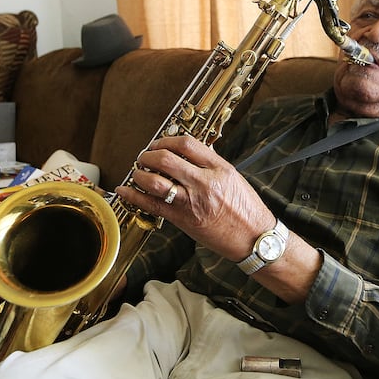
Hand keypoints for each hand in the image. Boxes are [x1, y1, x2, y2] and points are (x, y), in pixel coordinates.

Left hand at [115, 135, 275, 261]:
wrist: (253, 238)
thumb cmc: (246, 210)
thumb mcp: (233, 178)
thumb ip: (210, 164)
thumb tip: (187, 154)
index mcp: (219, 169)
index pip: (187, 144)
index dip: (166, 140)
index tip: (159, 144)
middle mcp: (204, 183)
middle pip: (166, 159)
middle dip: (148, 155)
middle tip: (144, 158)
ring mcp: (192, 202)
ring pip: (155, 181)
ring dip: (139, 174)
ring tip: (137, 173)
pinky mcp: (183, 220)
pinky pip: (152, 205)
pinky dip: (133, 196)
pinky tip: (125, 191)